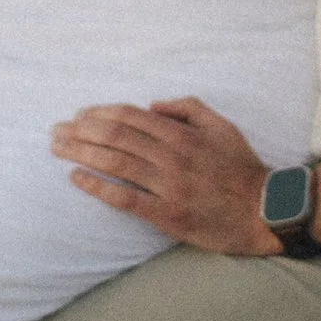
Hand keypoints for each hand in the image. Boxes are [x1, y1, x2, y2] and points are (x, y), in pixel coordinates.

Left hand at [50, 96, 277, 254]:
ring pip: (116, 163)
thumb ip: (188, 109)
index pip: (131, 117)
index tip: (79, 115)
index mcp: (183, 134)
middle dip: (81, 130)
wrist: (265, 211)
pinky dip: (98, 187)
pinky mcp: (167, 214)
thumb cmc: (242, 168)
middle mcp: (172, 156)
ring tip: (58, 148)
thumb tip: (153, 105)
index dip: (100, 113)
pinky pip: (125, 198)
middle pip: (116, 136)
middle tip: (56, 131)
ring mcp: (168, 185)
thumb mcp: (222, 126)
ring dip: (81, 153)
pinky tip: (77, 179)